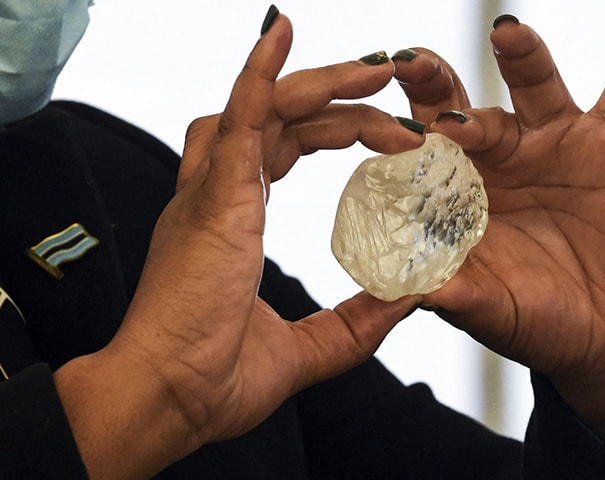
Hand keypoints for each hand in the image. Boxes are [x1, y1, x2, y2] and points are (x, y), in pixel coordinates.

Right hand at [54, 12, 421, 479]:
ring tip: (376, 67)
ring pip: (266, 108)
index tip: (387, 133)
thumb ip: (354, 324)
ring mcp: (211, 191)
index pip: (286, 148)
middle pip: (283, 118)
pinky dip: (259, 74)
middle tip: (390, 78)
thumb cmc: (214, 379)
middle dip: (340, 95)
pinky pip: (239, 118)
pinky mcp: (213, 198)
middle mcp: (216, 194)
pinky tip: (282, 33)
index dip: (335, 129)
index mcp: (231, 219)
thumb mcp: (306, 349)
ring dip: (320, 80)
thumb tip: (405, 302)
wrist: (168, 403)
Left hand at [395, 1, 604, 477]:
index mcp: (459, 194)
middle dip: (435, 83)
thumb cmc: (538, 322)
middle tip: (412, 64)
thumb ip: (456, 297)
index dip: (398, 140)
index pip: (421, 157)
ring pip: (534, 85)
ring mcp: (556, 143)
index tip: (377, 130)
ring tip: (507, 33)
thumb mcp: (493, 312)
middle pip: (461, 104)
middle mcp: (502, 158)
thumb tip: (408, 292)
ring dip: (521, 55)